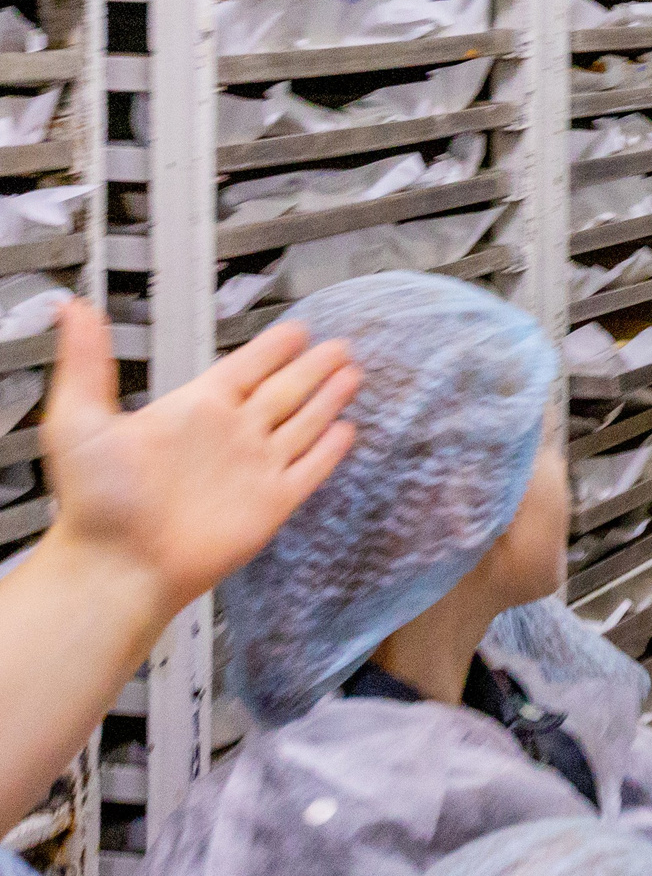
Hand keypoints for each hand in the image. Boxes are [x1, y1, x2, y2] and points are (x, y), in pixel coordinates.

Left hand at [39, 300, 360, 614]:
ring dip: (328, 399)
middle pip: (285, 390)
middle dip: (314, 367)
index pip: (246, 367)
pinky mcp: (273, 503)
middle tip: (339, 346)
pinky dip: (330, 450)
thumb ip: (86, 362)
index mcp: (195, 409)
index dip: (272, 348)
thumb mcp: (81, 420)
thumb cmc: (96, 501)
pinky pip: (311, 470)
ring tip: (351, 374)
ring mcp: (255, 468)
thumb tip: (74, 309)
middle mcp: (231, 434)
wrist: (119, 566)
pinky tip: (346, 432)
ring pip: (304, 423)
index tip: (296, 330)